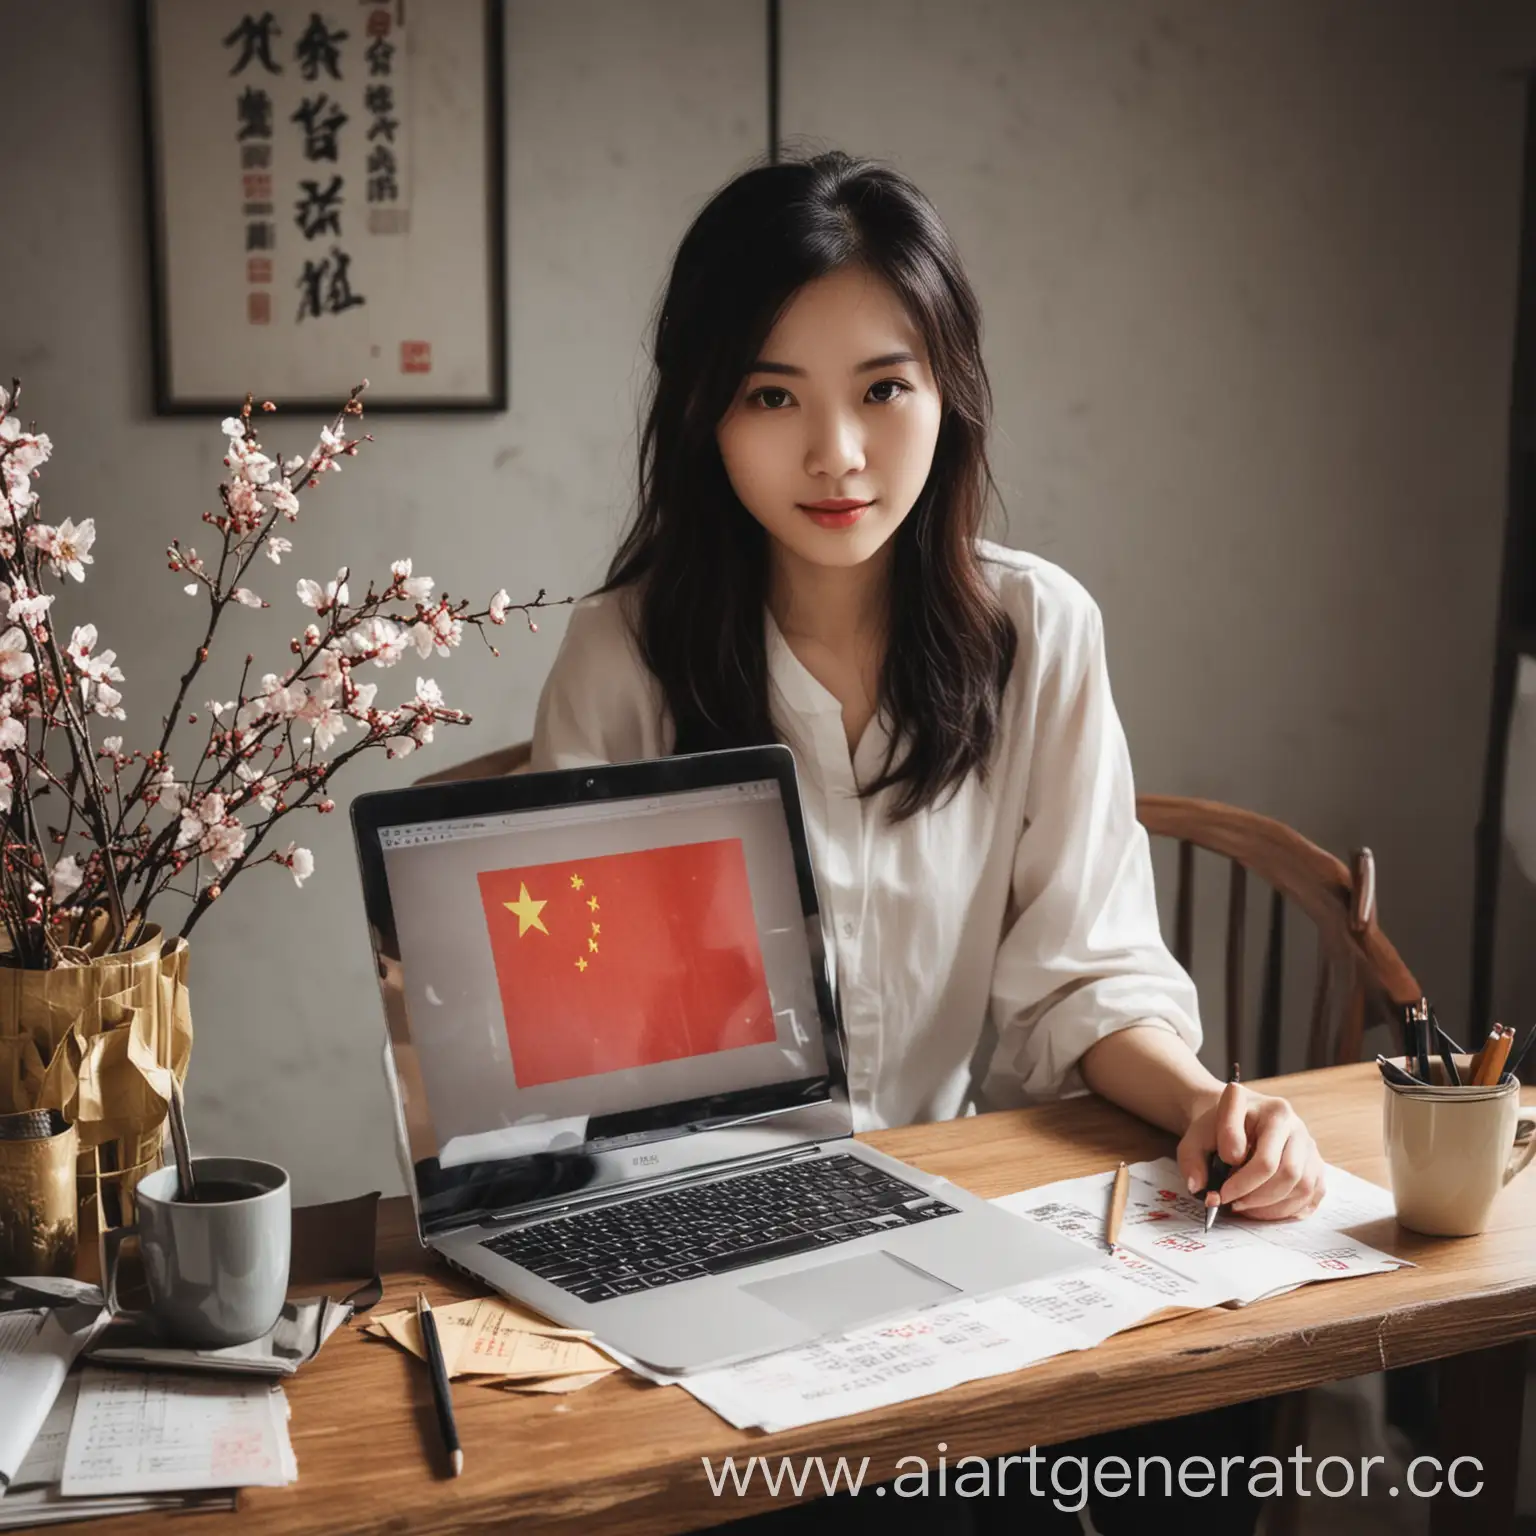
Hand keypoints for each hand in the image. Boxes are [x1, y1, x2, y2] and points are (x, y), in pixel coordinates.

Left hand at [1175, 1080, 1325, 1220]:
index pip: (1261, 1154)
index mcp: (1267, 1109)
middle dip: (1256, 1197)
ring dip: (1271, 1207)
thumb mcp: (1195, 1137)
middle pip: (1286, 1172)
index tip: (1219, 1188)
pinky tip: (1264, 1209)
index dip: (1239, 1180)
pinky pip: (1312, 1194)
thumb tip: (1200, 1188)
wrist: (1235, 1118)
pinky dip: (1288, 1209)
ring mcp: (1308, 1144)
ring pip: (1301, 1186)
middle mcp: (1293, 1123)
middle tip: (1231, 1204)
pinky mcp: (1316, 1164)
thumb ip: (1191, 1160)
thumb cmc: (1216, 1129)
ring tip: (1244, 1207)